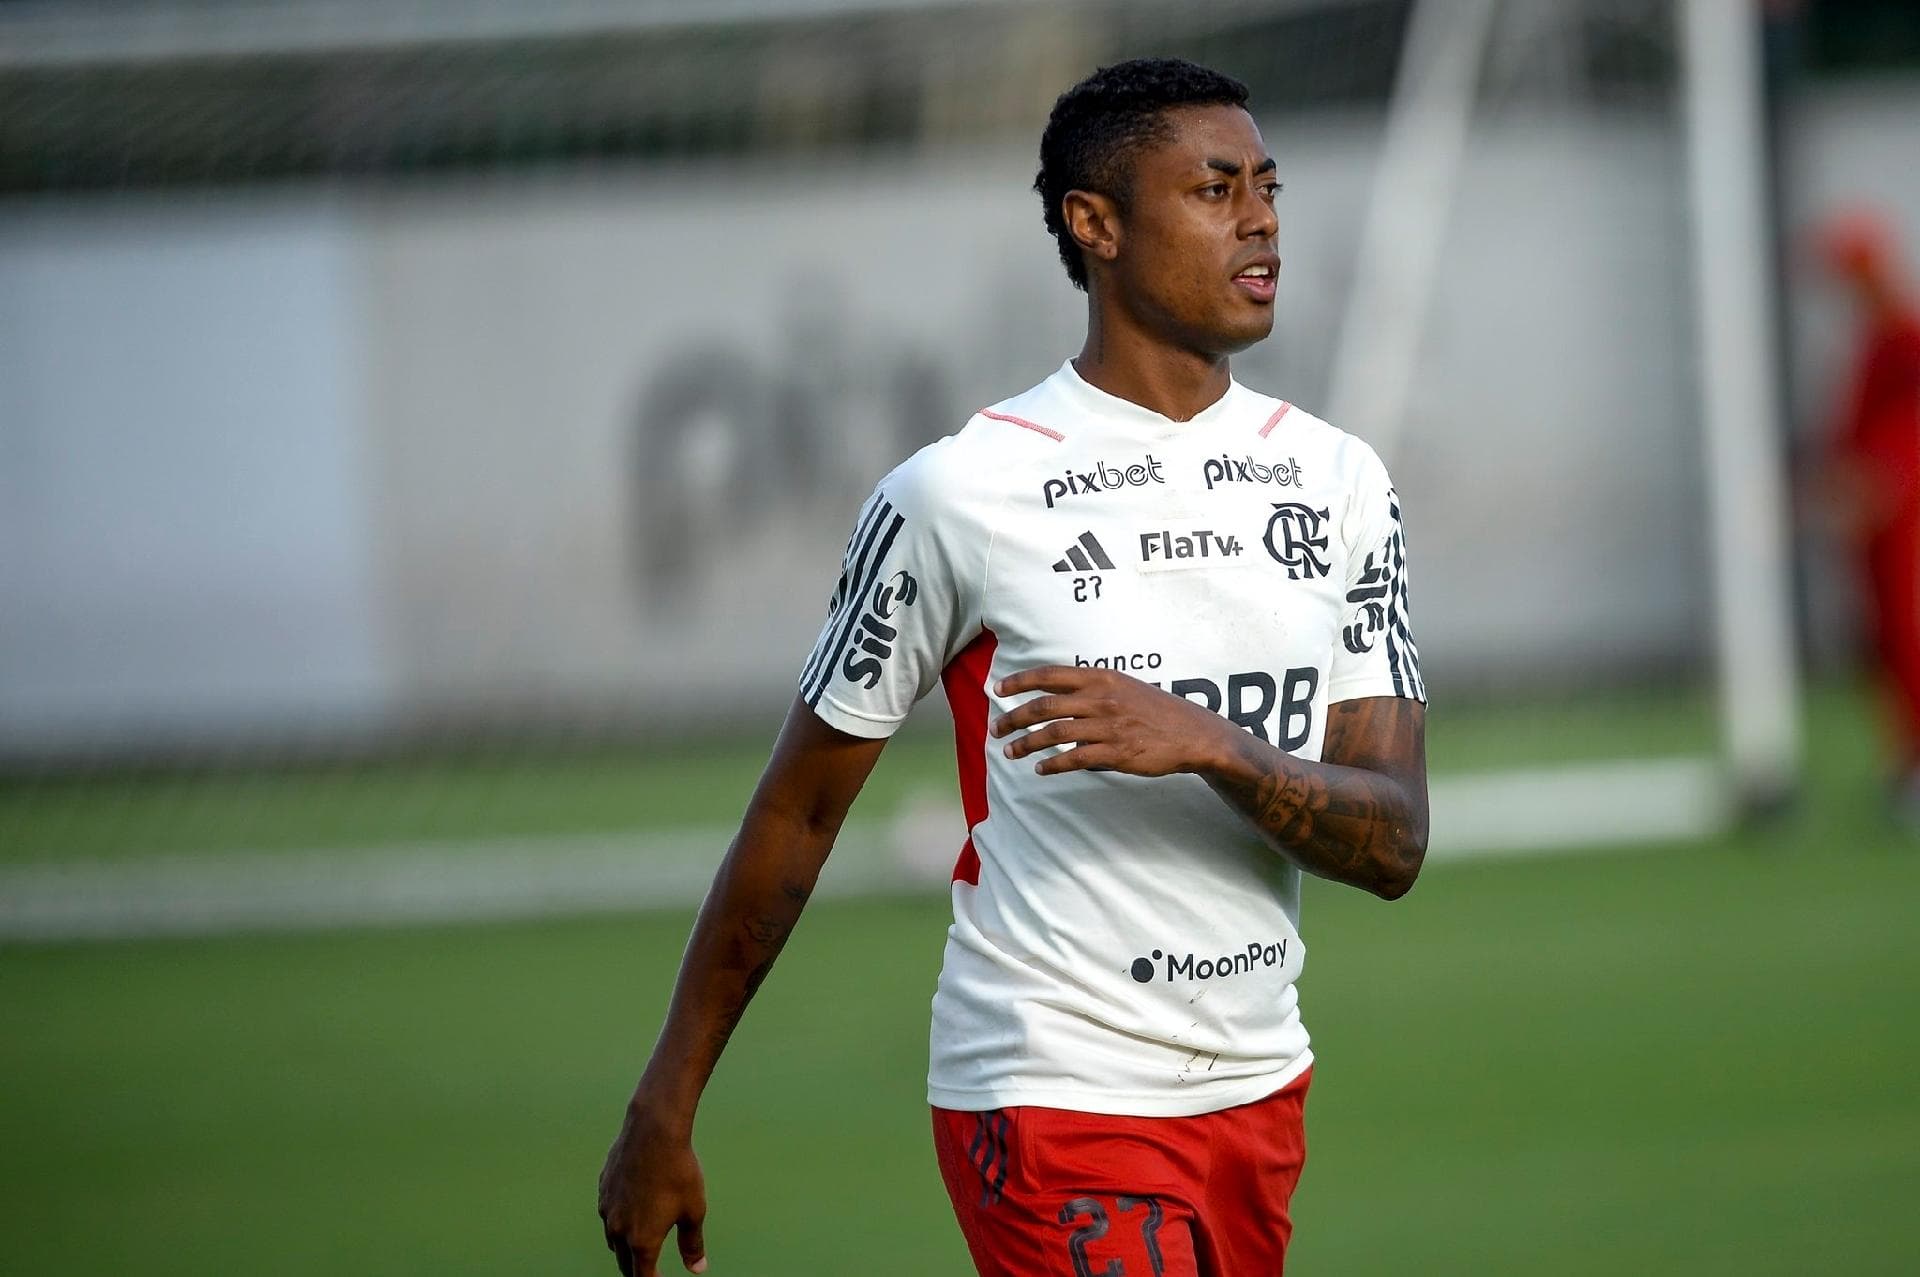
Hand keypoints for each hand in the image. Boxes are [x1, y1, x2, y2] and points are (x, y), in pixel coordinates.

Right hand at [598, 1104, 707, 1275]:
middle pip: (624, 1261)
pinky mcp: (603, 1188)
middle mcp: (618, 1229)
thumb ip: (692, 1244)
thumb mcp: (693, 1211)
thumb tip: (697, 1268)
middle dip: (636, 1269)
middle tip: (648, 1270)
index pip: (642, 1276)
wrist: (653, 1132)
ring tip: (636, 1244)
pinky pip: (608, 1212)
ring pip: (612, 1238)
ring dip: (624, 1245)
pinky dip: (618, 1218)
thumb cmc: (678, 1172)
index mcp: (641, 1240)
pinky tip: (630, 1209)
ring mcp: (607, 1208)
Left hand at [991, 665, 1230, 776]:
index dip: (1020, 681)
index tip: (997, 689)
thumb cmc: (1156, 710)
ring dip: (1026, 744)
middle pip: (1044, 706)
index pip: (1050, 674)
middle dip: (1014, 718)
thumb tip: (1057, 697)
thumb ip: (1091, 689)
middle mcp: (1101, 698)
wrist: (1193, 734)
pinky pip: (1074, 759)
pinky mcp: (1116, 752)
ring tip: (1010, 752)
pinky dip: (1053, 765)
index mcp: (1102, 678)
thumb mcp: (1124, 686)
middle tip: (996, 729)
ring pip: (1054, 733)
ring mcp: (1108, 726)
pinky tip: (1041, 769)